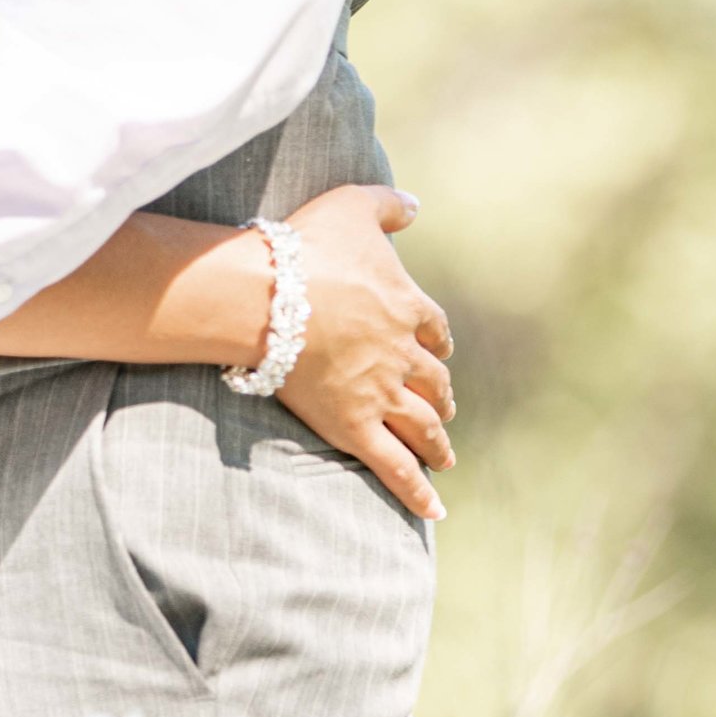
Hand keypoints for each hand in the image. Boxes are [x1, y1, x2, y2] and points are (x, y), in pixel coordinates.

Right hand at [273, 187, 455, 526]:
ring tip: (446, 457)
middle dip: (441, 397)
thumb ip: (387, 204)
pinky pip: (395, 466)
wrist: (269, 294)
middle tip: (443, 410)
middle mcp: (404, 356)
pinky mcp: (354, 426)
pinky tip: (435, 511)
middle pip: (435, 383)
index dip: (439, 345)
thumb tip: (415, 205)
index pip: (437, 332)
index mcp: (408, 308)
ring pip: (423, 426)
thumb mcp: (352, 206)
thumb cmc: (305, 246)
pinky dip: (417, 491)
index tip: (439, 352)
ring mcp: (381, 394)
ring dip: (438, 442)